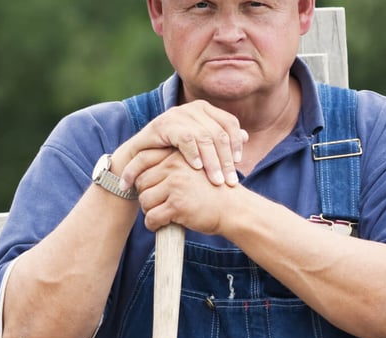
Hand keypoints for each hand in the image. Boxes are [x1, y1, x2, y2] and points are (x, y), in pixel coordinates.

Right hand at [115, 99, 248, 189]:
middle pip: (219, 132)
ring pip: (204, 137)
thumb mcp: (199, 148)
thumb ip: (220, 141)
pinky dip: (193, 154)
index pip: (229, 123)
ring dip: (212, 162)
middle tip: (230, 181)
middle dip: (226, 159)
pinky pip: (185, 138)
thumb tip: (247, 136)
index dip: (237, 143)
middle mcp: (193, 108)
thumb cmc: (171, 154)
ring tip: (216, 181)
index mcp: (205, 109)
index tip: (239, 164)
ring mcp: (177, 114)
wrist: (138, 159)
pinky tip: (197, 169)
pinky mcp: (163, 125)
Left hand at [134, 150, 241, 234]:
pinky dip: (153, 224)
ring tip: (161, 215)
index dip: (129, 172)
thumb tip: (142, 172)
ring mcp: (176, 186)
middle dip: (145, 196)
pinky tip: (161, 225)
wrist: (234, 209)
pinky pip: (152, 217)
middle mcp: (175, 167)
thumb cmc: (213, 191)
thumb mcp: (194, 170)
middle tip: (156, 205)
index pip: (142, 158)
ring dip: (149, 211)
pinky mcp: (177, 205)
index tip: (124, 185)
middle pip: (141, 182)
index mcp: (178, 156)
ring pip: (145, 200)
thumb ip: (172, 167)